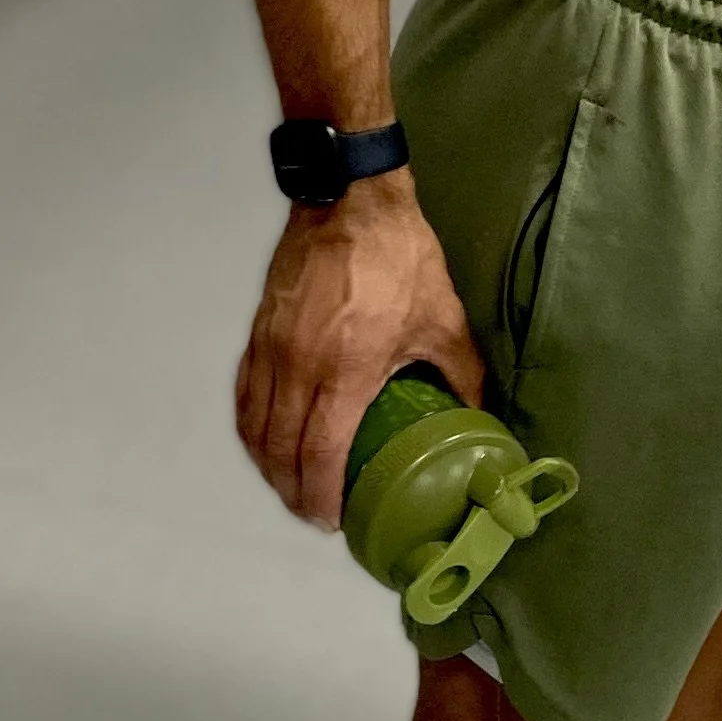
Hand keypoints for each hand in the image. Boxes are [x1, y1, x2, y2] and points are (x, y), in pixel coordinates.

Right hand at [235, 172, 485, 531]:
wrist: (350, 200)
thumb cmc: (400, 259)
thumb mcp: (444, 319)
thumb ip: (461, 375)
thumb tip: (477, 416)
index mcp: (348, 368)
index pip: (320, 453)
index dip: (320, 496)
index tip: (330, 521)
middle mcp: (299, 365)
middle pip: (280, 451)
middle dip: (292, 492)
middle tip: (312, 513)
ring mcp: (271, 348)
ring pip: (254, 426)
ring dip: (267, 466)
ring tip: (289, 485)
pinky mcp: (257, 331)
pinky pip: (244, 394)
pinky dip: (251, 427)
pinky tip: (266, 439)